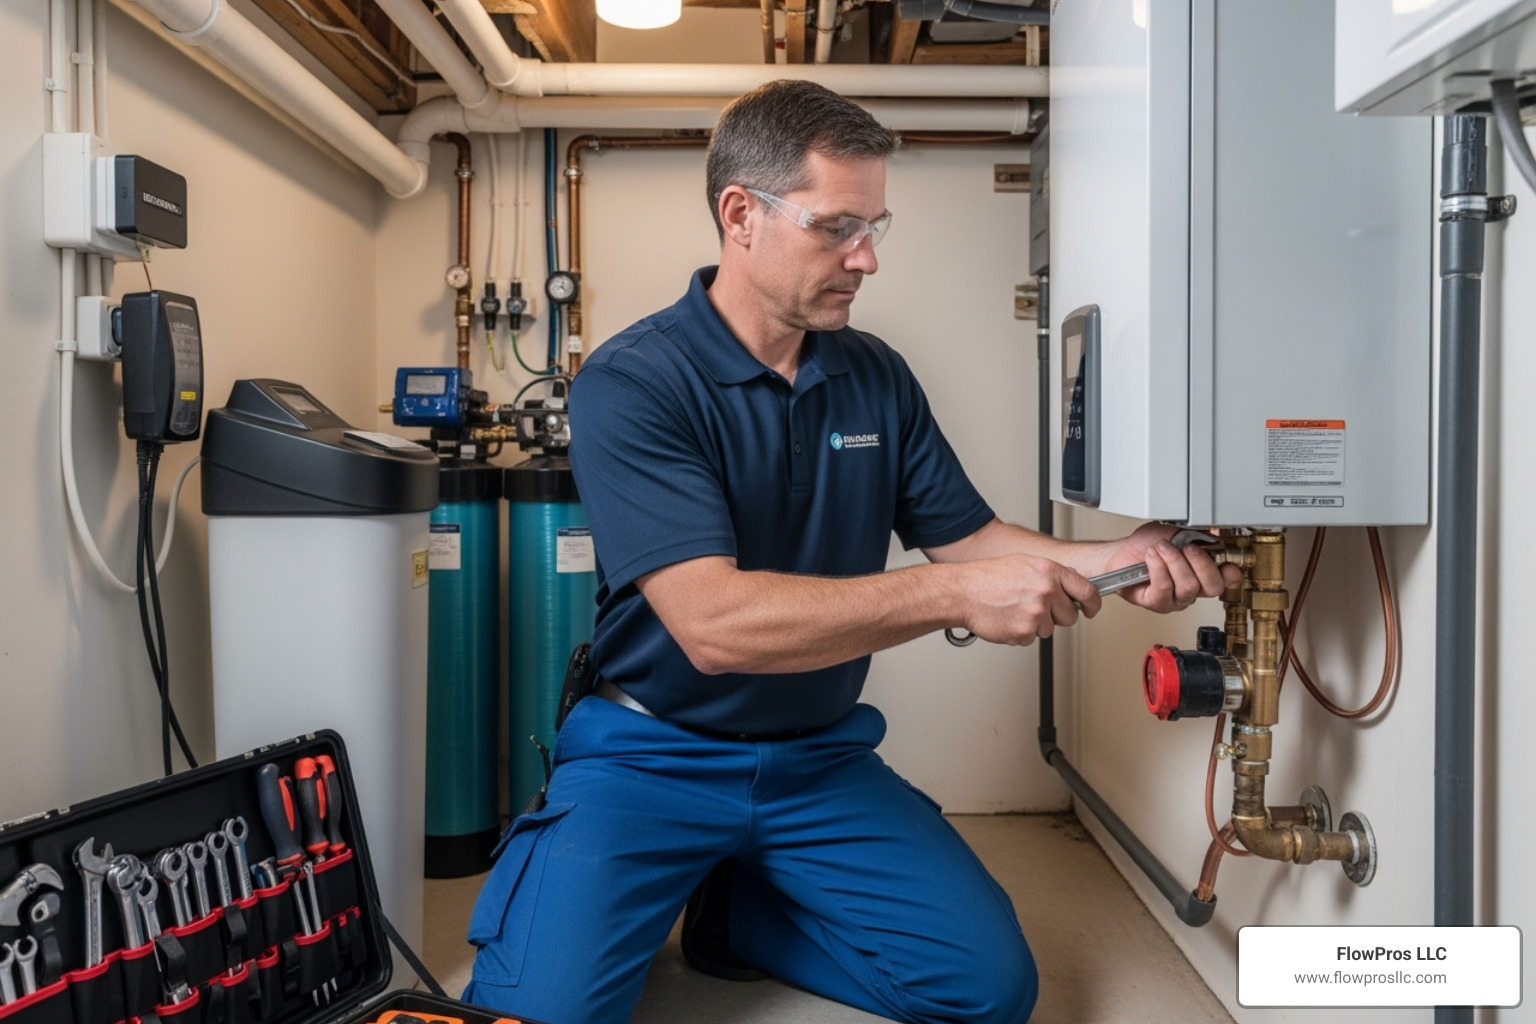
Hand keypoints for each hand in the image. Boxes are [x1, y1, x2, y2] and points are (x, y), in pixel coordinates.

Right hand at [958, 554, 1102, 644]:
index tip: (1091, 609)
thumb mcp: (1025, 564)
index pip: (1086, 590)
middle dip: (1056, 616)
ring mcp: (1036, 612)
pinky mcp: (1025, 631)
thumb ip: (1051, 575)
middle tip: (1035, 608)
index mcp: (1049, 571)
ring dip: (1035, 624)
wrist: (962, 592)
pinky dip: (1020, 633)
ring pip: (1049, 629)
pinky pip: (1031, 638)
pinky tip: (1007, 619)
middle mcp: (1046, 591)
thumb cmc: (988, 577)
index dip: (1092, 603)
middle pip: (1069, 616)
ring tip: (1014, 610)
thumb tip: (1070, 588)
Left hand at [1097, 523, 1240, 613]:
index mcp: (1203, 573)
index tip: (1227, 562)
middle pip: (1213, 586)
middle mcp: (1193, 589)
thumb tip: (1213, 535)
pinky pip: (1165, 588)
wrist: (1121, 553)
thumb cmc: (1148, 544)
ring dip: (1174, 561)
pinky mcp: (1158, 603)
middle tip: (1187, 547)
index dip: (1231, 573)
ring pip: (1188, 586)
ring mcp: (1176, 599)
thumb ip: (1197, 535)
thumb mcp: (1176, 532)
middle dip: (1202, 563)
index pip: (1227, 580)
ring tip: (1161, 548)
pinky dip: (1158, 567)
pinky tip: (1152, 557)